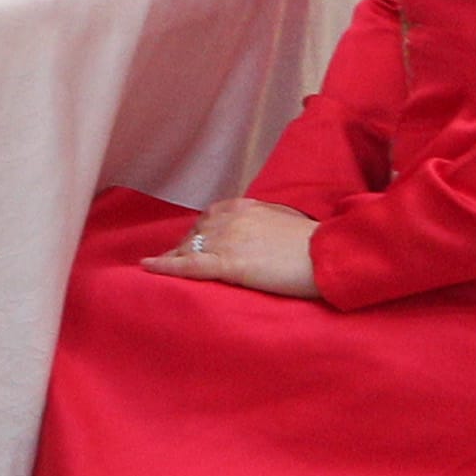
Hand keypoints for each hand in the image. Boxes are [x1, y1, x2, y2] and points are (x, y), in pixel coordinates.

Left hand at [141, 195, 323, 299]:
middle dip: (183, 247)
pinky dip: (165, 266)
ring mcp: (227, 240)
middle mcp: (230, 219)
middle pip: (195, 234)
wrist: (328, 255)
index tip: (190, 244)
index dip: (197, 234)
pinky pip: (190, 265)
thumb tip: (256, 232)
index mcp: (243, 207)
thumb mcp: (284, 221)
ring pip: (188, 249)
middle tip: (172, 261)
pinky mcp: (229, 263)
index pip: (209, 219)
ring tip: (157, 268)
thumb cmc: (314, 243)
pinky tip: (147, 268)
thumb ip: (262, 222)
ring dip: (172, 258)